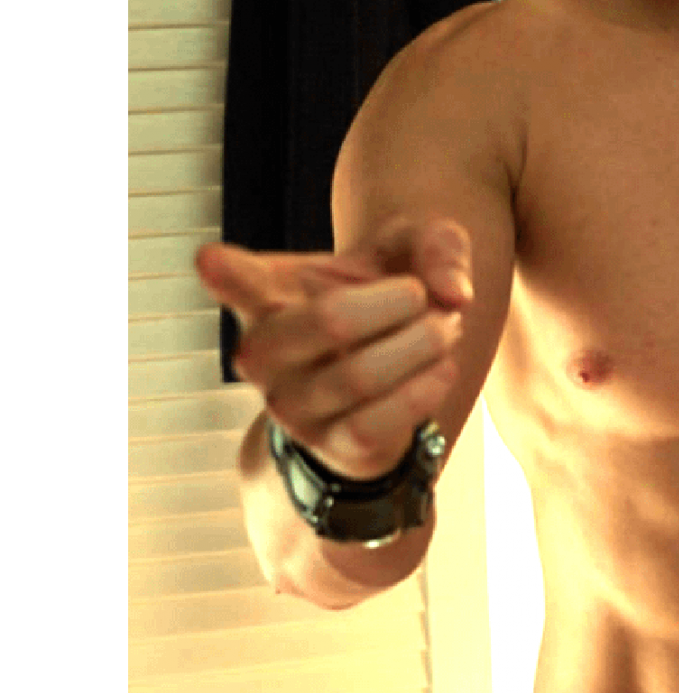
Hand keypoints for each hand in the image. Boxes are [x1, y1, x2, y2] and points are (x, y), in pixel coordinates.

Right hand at [196, 218, 473, 481]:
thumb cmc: (389, 295)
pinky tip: (442, 370)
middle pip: (329, 321)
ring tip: (445, 329)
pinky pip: (375, 424)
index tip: (211, 260)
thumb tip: (454, 293)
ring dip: (421, 346)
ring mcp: (292, 404)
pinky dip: (421, 392)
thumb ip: (439, 248)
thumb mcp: (416, 250)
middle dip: (398, 301)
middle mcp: (267, 352)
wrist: (399, 371)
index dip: (227, 273)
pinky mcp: (330, 445)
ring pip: (359, 376)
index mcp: (273, 292)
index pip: (241, 281)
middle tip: (422, 295)